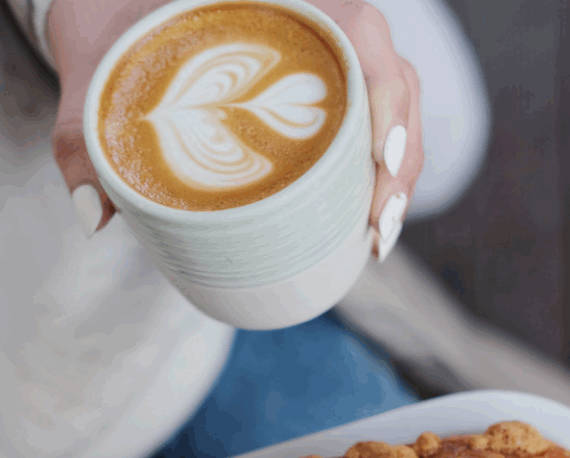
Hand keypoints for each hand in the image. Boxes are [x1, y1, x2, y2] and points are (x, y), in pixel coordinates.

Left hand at [48, 0, 422, 261]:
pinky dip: (379, 171)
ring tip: (380, 234)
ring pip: (392, 107)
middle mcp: (315, 31)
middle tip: (379, 225)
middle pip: (393, 83)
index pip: (362, 35)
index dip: (385, 96)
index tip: (380, 160)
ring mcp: (321, 66)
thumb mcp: (96, 73)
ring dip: (400, 172)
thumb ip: (80, 136)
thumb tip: (94, 215)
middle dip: (400, 159)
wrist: (115, 15)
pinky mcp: (319, 97)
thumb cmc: (114, 32)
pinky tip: (366, 216)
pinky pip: (369, 124)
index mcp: (279, 4)